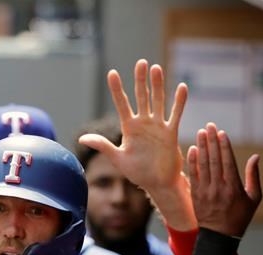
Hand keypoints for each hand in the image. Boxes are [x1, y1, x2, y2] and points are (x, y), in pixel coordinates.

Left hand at [78, 60, 186, 192]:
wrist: (156, 183)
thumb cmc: (137, 172)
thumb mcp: (118, 158)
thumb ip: (103, 146)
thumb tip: (82, 138)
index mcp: (129, 128)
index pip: (122, 104)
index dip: (117, 89)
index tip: (112, 73)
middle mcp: (143, 123)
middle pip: (141, 97)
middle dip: (140, 80)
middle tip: (140, 63)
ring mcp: (158, 126)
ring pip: (158, 101)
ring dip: (158, 85)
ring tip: (156, 68)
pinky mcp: (170, 133)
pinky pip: (175, 114)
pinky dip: (178, 102)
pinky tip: (180, 87)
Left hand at [187, 123, 261, 236]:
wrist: (219, 236)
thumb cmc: (240, 216)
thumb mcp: (254, 198)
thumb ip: (254, 176)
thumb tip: (255, 157)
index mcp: (234, 188)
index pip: (228, 162)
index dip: (224, 146)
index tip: (221, 133)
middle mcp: (218, 188)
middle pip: (214, 160)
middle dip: (211, 142)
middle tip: (209, 126)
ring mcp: (205, 192)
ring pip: (203, 166)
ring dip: (201, 147)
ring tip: (200, 133)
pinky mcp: (195, 195)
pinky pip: (193, 176)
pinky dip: (192, 162)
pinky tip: (192, 149)